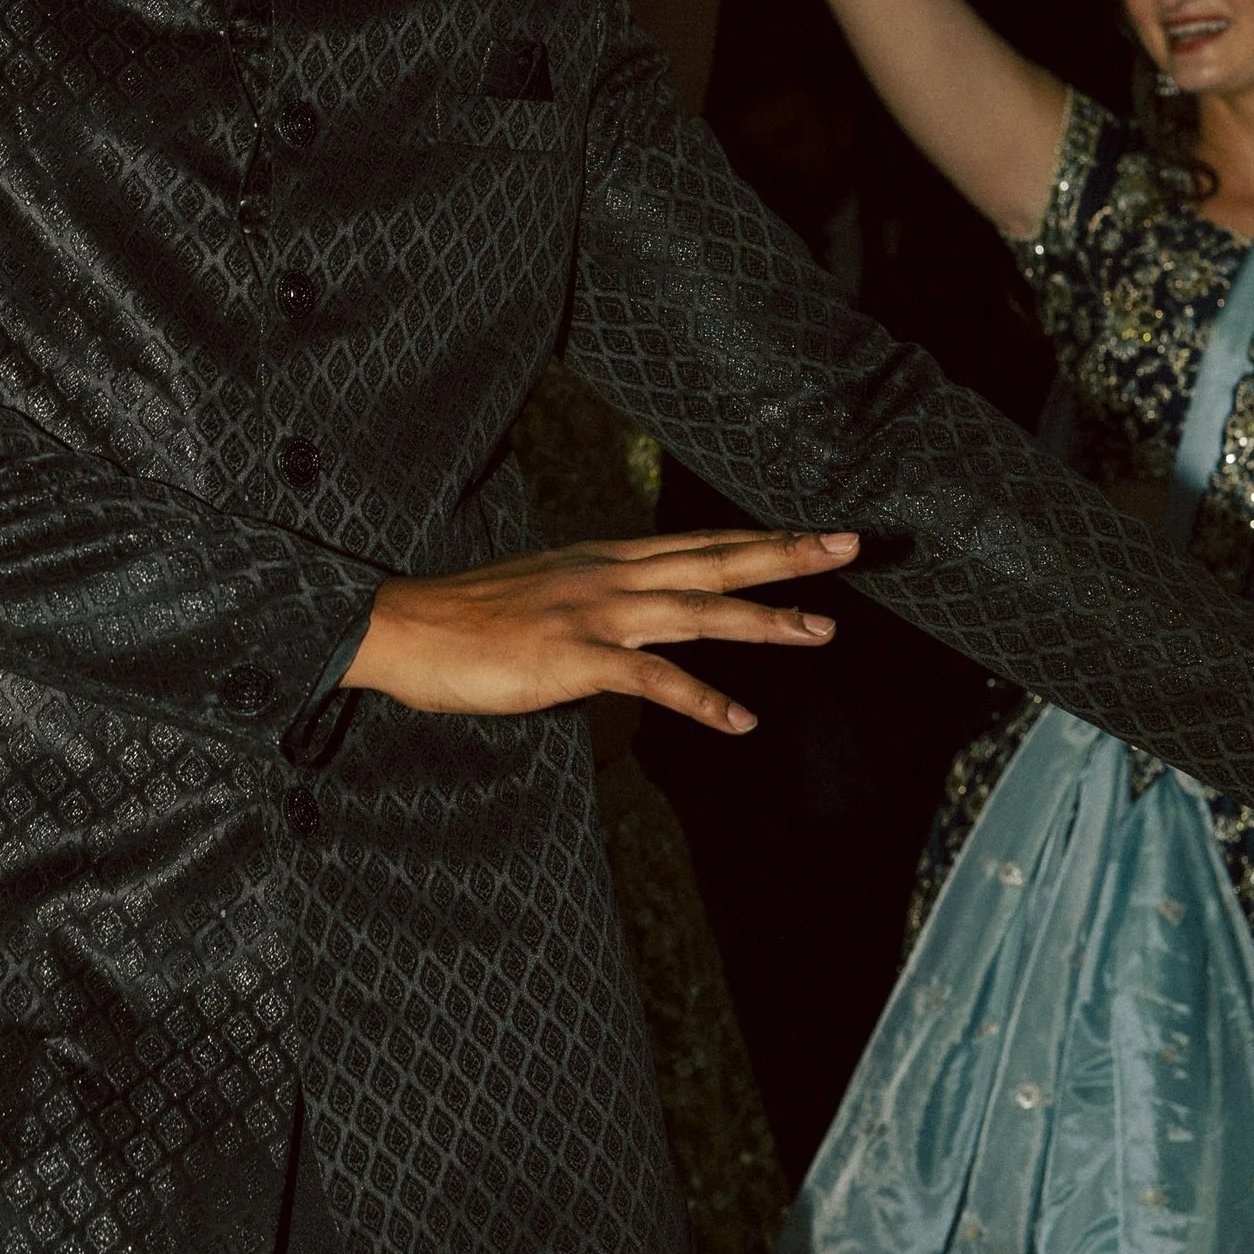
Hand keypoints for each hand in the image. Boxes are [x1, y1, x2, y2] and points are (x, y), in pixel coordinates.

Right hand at [342, 526, 856, 729]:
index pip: (697, 544)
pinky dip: (702, 700)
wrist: (403, 627)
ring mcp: (595, 614)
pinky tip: (739, 720)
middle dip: (786, 554)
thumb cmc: (461, 623)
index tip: (811, 533)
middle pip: (714, 559)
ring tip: (820, 628)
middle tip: (850, 545)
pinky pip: (653, 679)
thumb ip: (588, 607)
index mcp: (601, 560)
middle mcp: (609, 577)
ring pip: (698, 610)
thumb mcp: (538, 597)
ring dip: (764, 619)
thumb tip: (619, 633)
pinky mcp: (575, 657)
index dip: (757, 537)